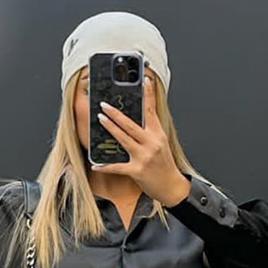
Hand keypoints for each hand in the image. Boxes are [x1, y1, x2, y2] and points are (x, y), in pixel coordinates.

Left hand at [91, 74, 190, 206]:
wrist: (171, 186)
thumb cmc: (164, 165)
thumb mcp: (161, 144)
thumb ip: (150, 131)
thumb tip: (136, 119)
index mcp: (158, 134)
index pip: (151, 111)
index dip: (148, 95)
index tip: (144, 81)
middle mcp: (152, 143)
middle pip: (131, 124)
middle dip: (116, 114)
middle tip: (104, 105)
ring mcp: (144, 157)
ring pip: (124, 139)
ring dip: (111, 128)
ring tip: (100, 119)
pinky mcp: (137, 171)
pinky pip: (118, 167)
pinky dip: (105, 166)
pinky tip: (95, 164)